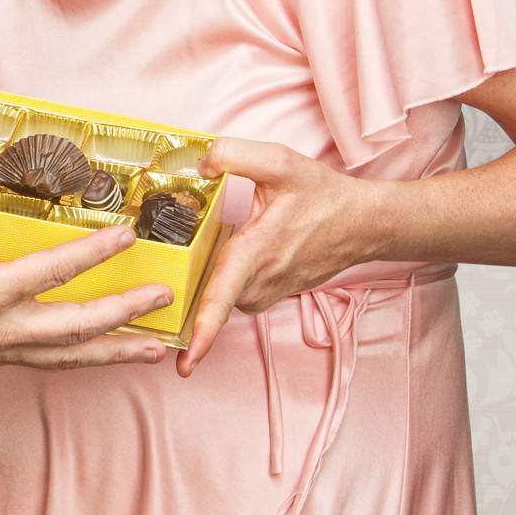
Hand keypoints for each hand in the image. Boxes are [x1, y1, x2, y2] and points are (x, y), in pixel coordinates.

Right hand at [0, 164, 177, 371]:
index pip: (51, 272)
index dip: (94, 252)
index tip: (127, 234)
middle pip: (72, 330)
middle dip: (123, 315)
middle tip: (163, 300)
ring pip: (61, 358)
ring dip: (109, 351)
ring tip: (152, 347)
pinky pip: (40, 362)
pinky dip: (75, 358)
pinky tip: (92, 349)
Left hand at [176, 138, 386, 376]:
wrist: (364, 224)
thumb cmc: (323, 195)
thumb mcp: (280, 161)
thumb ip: (234, 154)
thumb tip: (200, 165)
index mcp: (258, 252)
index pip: (224, 296)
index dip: (204, 328)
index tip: (188, 360)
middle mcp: (261, 281)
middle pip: (209, 295)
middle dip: (181, 295)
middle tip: (151, 288)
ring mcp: (267, 292)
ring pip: (221, 293)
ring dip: (203, 281)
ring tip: (183, 260)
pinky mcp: (270, 294)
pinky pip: (234, 291)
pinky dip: (221, 279)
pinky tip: (217, 255)